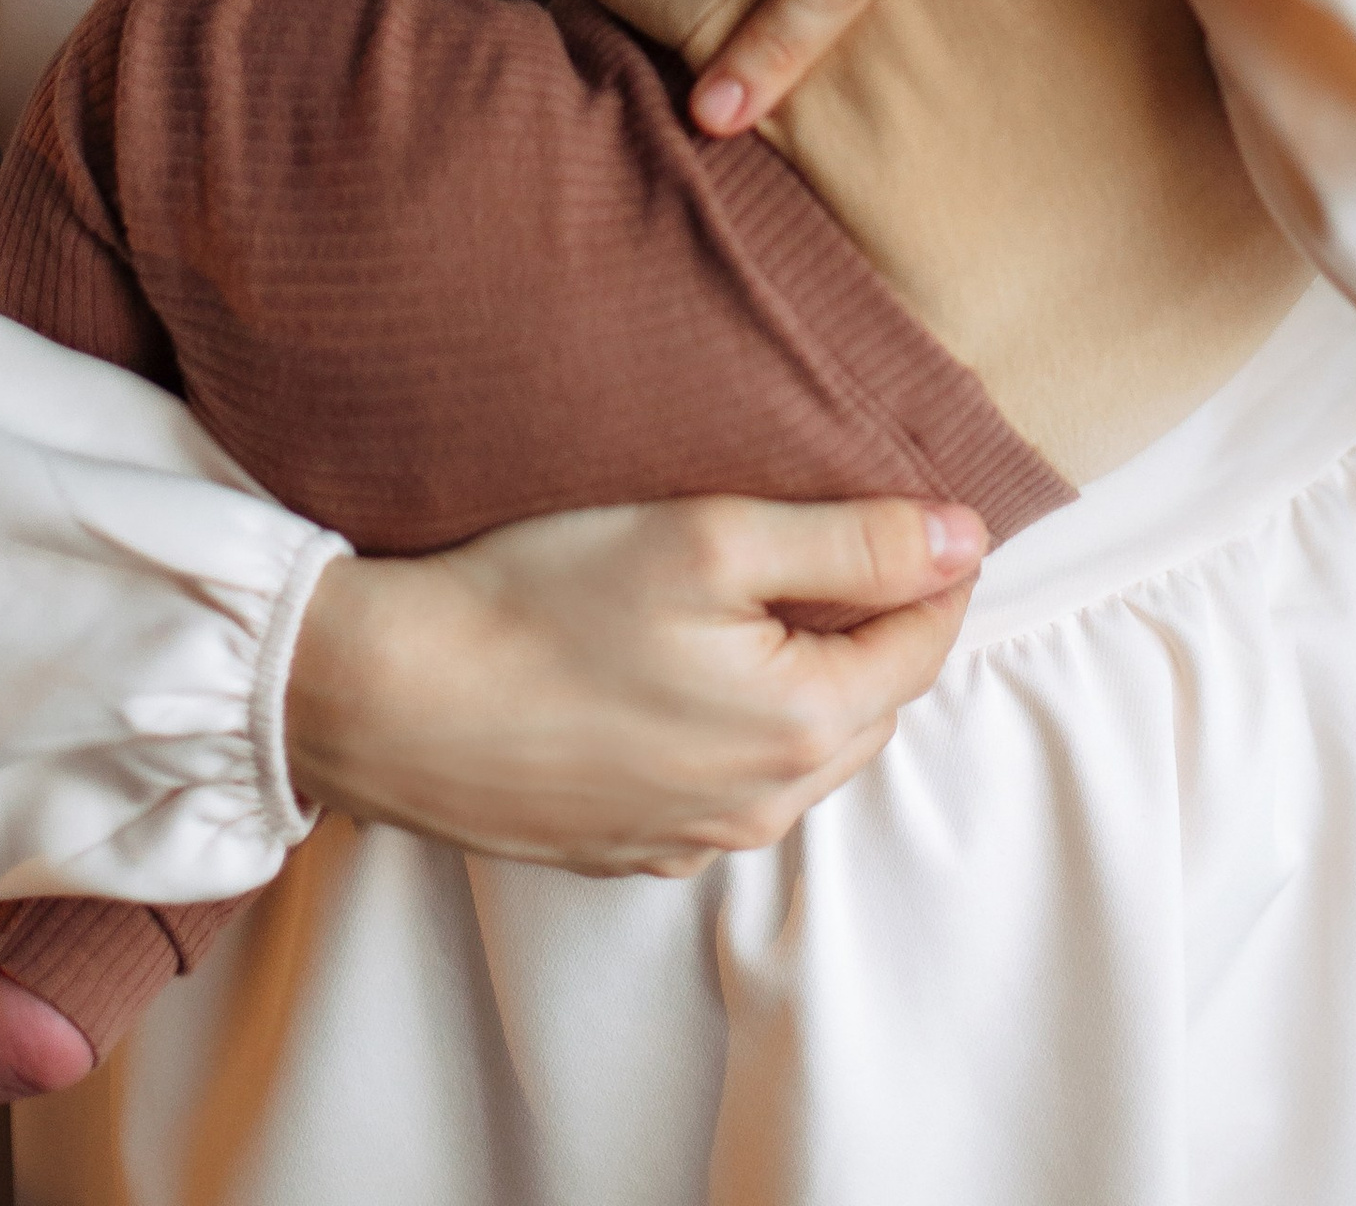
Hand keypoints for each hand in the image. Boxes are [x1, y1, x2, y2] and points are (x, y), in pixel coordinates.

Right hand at [282, 492, 983, 878]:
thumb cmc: (543, 603)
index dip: (932, 567)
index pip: (922, 643)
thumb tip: (965, 537)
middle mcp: (762, 806)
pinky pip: (723, 786)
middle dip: (874, 625)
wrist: (391, 698)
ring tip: (755, 600)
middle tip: (838, 540)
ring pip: (799, 752)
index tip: (922, 507)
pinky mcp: (628, 848)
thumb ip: (853, 540)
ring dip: (804, 680)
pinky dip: (732, 728)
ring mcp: (691, 838)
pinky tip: (676, 670)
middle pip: (869, 703)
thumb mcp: (712, 537)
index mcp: (802, 728)